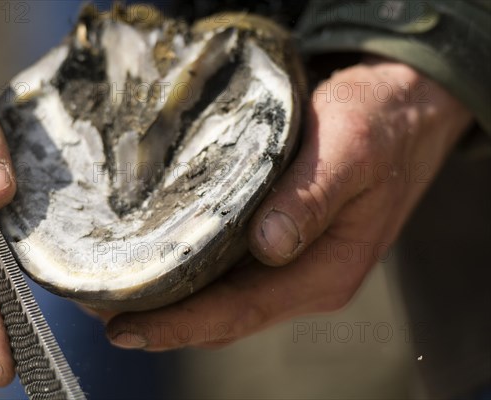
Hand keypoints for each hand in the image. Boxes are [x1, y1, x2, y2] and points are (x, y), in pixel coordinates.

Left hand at [103, 57, 472, 349]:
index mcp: (325, 271)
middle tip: (99, 310)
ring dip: (171, 302)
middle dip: (163, 320)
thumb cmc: (380, 125)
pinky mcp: (283, 244)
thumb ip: (312, 198)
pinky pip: (230, 273)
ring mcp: (294, 265)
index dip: (181, 325)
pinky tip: (158, 260)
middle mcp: (305, 279)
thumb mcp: (353, 150)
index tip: (126, 330)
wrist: (402, 111)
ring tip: (114, 292)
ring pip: (223, 299)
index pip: (241, 311)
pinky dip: (190, 275)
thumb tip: (268, 246)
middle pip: (224, 317)